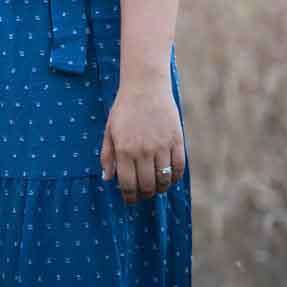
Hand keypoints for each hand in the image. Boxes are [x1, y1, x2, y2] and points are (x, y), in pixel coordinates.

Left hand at [99, 75, 184, 203]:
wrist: (145, 86)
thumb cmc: (124, 109)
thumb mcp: (109, 130)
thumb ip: (107, 156)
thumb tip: (107, 178)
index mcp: (125, 149)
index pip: (128, 184)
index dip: (129, 196)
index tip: (129, 199)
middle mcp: (144, 151)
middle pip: (147, 186)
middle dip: (144, 195)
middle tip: (142, 194)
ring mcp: (162, 146)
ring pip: (164, 180)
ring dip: (159, 189)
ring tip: (155, 187)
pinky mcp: (177, 141)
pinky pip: (179, 168)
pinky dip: (174, 178)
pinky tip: (169, 178)